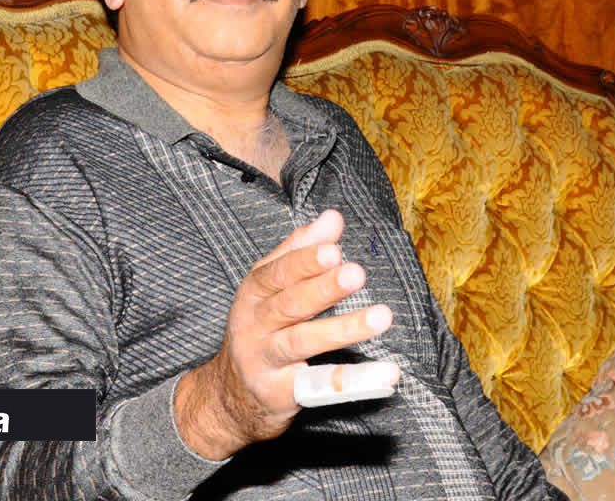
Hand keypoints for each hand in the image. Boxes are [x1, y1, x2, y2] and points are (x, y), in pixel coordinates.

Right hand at [174, 210, 393, 459]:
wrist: (229, 396)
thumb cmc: (258, 331)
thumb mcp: (268, 289)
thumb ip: (299, 251)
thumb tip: (332, 218)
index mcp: (254, 294)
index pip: (277, 272)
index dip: (305, 260)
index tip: (334, 247)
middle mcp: (255, 325)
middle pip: (289, 304)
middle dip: (323, 288)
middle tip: (356, 273)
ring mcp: (266, 360)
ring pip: (304, 342)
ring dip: (343, 329)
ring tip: (381, 317)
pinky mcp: (282, 393)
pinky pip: (319, 385)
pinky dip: (352, 381)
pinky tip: (385, 374)